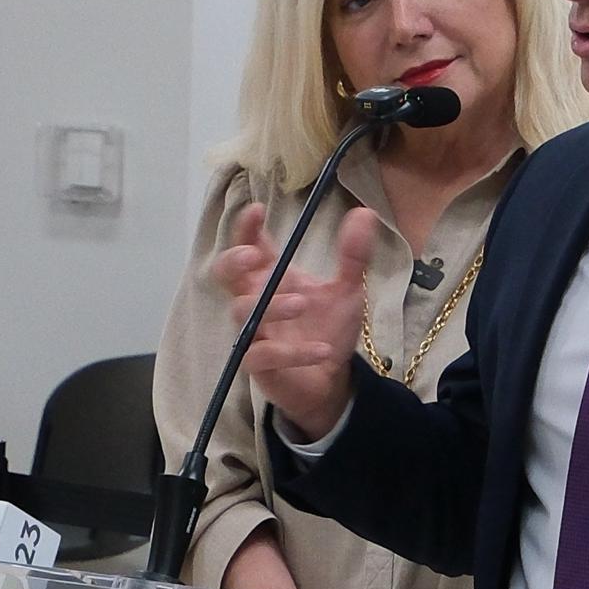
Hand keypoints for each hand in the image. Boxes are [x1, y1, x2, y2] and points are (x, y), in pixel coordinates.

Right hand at [221, 202, 377, 441]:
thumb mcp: (348, 289)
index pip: (249, 245)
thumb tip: (364, 213)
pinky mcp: (260, 365)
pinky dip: (294, 353)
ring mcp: (254, 333)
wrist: (332, 379)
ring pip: (242, 314)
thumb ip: (353, 255)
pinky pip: (265, 355)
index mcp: (271, 276)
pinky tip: (323, 350)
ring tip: (302, 304)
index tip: (257, 210)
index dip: (246, 228)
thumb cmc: (328, 328)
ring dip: (271, 306)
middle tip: (254, 256)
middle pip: (225, 275)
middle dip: (233, 261)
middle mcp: (256, 301)